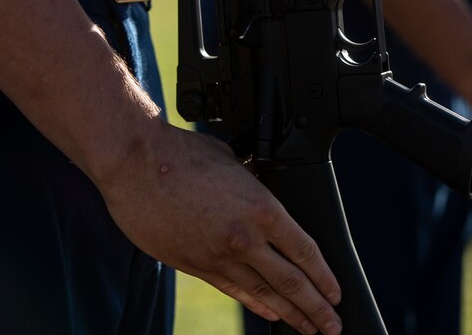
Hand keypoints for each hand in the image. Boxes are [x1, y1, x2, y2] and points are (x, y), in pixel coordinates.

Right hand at [100, 122, 342, 334]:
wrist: (136, 165)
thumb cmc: (184, 154)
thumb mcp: (235, 164)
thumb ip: (254, 188)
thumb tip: (263, 198)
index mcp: (262, 208)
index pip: (304, 251)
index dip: (324, 277)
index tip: (336, 294)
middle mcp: (245, 237)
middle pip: (291, 281)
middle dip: (315, 308)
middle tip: (333, 326)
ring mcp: (218, 255)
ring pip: (264, 292)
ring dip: (290, 314)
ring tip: (308, 328)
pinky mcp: (193, 265)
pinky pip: (233, 290)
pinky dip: (256, 305)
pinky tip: (271, 314)